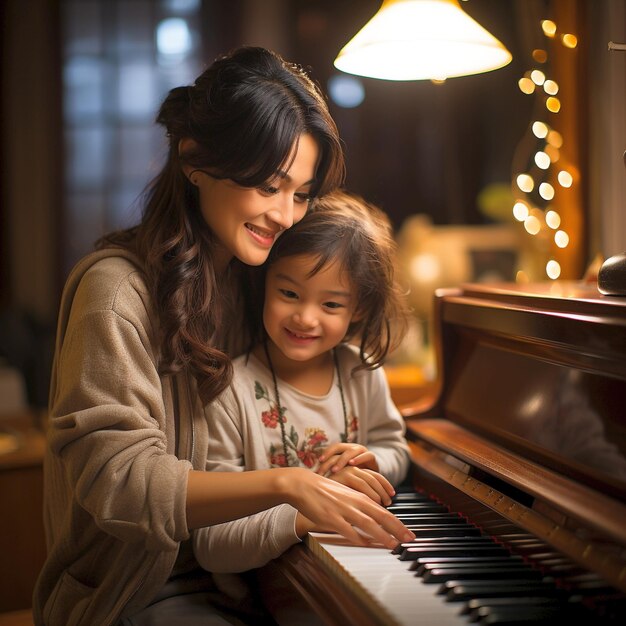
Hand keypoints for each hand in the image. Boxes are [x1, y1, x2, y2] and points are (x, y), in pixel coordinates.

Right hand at [276, 467, 414, 548]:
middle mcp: (354, 502)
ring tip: (393, 544)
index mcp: (359, 497)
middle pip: (380, 516)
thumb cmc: (325, 491)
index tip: (408, 534)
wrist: (304, 485)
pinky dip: (357, 537)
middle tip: (409, 539)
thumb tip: (375, 518)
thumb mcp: (347, 495)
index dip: (397, 524)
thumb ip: (360, 506)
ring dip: (382, 534)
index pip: (383, 512)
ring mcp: (343, 510)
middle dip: (397, 529)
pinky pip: (347, 530)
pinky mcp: (331, 517)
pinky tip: (366, 544)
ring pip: (367, 523)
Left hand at [317, 443, 378, 475]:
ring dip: (342, 460)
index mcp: (344, 449)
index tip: (318, 463)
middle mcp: (352, 447)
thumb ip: (333, 471)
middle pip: (339, 448)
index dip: (325, 453)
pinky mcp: (371, 456)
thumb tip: (315, 478)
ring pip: (350, 451)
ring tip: (335, 469)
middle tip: (322, 470)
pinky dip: (359, 458)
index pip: (332, 448)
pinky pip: (366, 455)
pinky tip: (352, 464)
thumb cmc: (355, 475)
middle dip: (330, 459)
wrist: (374, 476)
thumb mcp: (344, 472)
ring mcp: (362, 451)